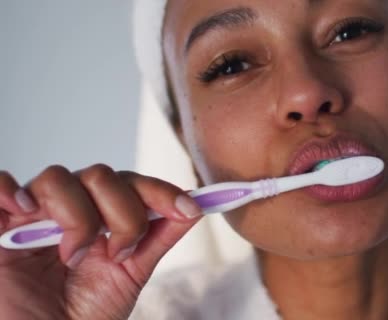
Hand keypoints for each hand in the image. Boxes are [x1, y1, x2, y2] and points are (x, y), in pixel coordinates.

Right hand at [0, 164, 202, 319]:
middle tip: (118, 254)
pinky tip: (26, 212)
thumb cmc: (83, 315)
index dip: (161, 191)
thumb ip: (158, 237)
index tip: (189, 208)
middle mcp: (67, 210)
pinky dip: (11, 189)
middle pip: (100, 175)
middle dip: (123, 214)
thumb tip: (194, 207)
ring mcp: (31, 216)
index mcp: (100, 217)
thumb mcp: (131, 274)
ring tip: (73, 257)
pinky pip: (0, 185)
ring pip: (59, 178)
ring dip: (78, 218)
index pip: (130, 183)